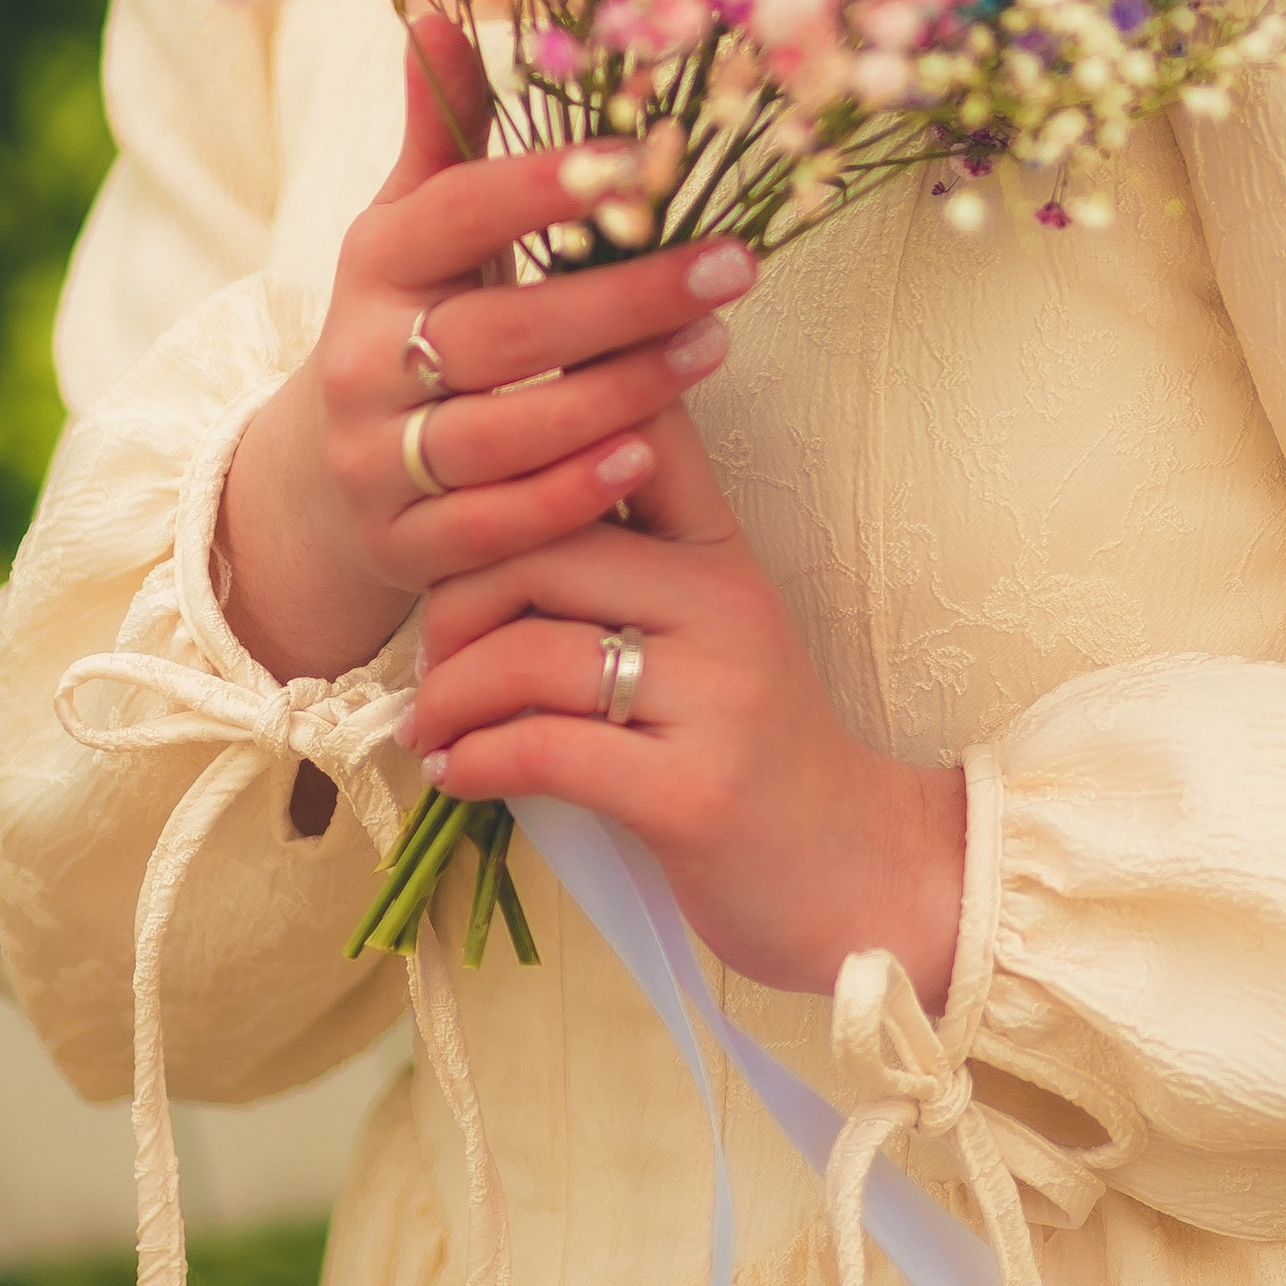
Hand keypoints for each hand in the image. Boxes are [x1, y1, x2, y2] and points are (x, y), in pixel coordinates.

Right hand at [216, 17, 756, 693]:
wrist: (325, 477)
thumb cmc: (409, 321)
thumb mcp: (414, 225)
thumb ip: (443, 126)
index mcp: (373, 265)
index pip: (454, 213)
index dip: (543, 187)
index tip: (645, 162)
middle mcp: (361, 361)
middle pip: (497, 333)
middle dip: (623, 300)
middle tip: (734, 266)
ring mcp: (377, 461)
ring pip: (499, 434)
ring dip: (616, 394)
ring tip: (714, 348)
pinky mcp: (404, 549)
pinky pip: (491, 528)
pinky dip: (569, 495)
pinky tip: (647, 456)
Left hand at [404, 412, 966, 1010]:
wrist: (855, 871)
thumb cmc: (754, 750)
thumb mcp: (711, 631)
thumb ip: (629, 569)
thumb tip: (485, 524)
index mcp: (722, 553)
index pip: (639, 435)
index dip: (550, 415)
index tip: (472, 448)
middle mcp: (724, 605)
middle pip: (543, 548)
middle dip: (452, 604)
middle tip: (429, 661)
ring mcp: (715, 698)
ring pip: (530, 654)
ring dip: (451, 696)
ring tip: (432, 727)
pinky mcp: (692, 793)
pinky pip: (545, 751)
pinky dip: (476, 763)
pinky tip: (457, 776)